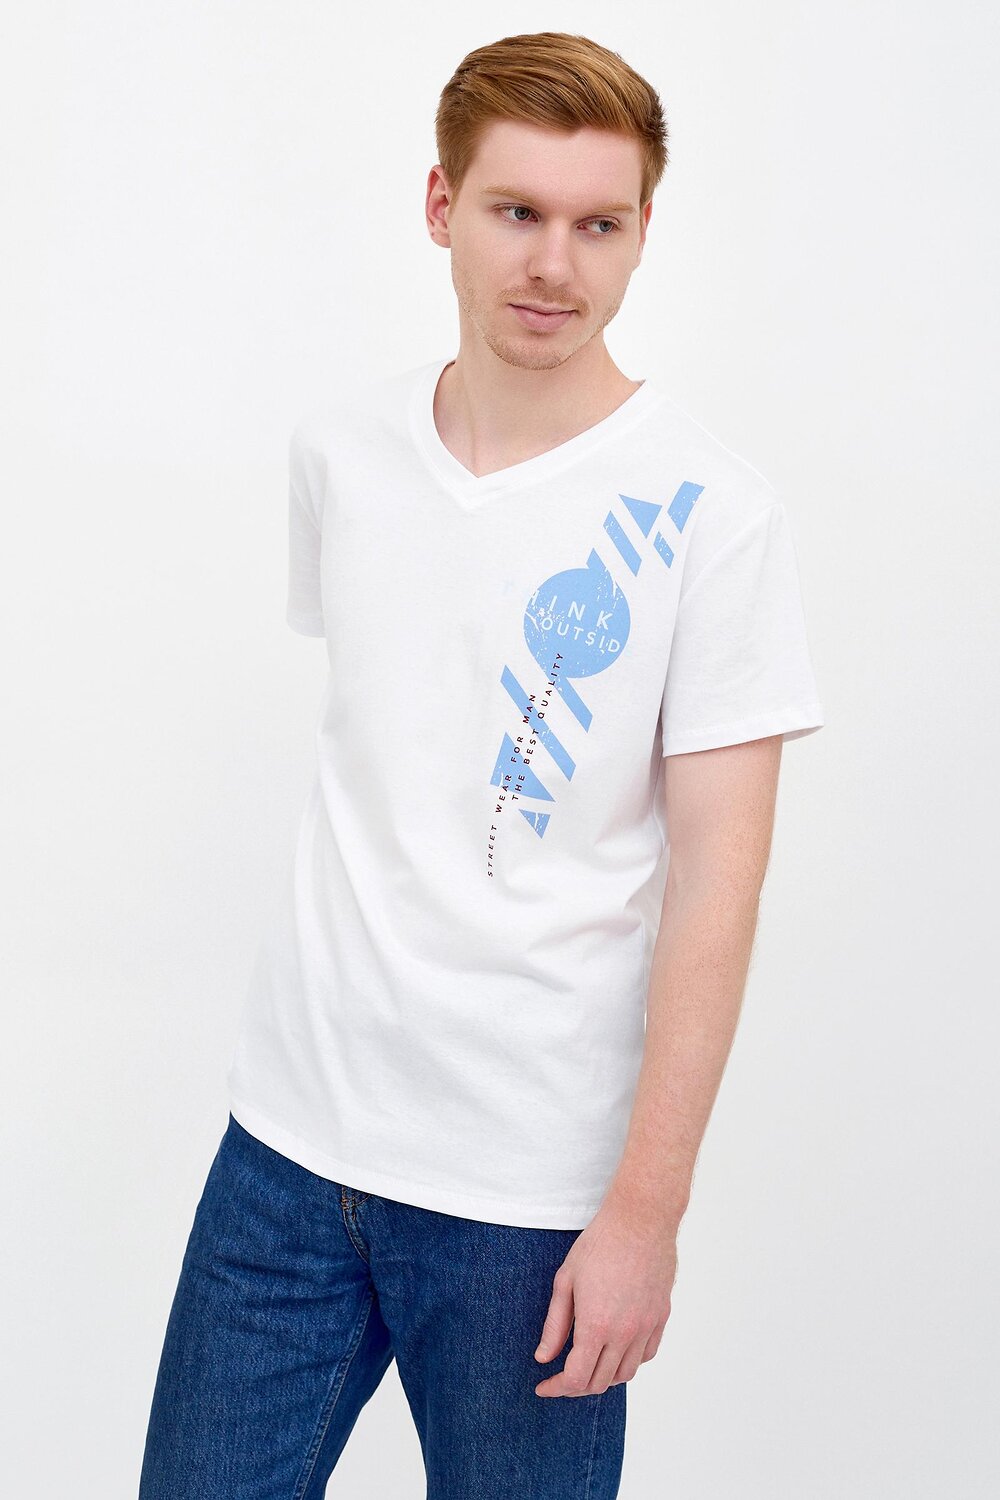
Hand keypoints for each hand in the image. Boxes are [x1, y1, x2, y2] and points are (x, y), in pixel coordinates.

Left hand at [533, 1192, 677, 1397]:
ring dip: (604, 1377)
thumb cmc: (600, 1244)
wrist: (641, 1220)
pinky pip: (646, 1355)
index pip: (576, 1379)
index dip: (557, 1388)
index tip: (544, 1386)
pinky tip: (616, 1350)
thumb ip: (555, 1324)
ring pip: (626, 1374)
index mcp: (596, 1326)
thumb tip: (544, 1357)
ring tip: (588, 1364)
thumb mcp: (566, 1281)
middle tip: (561, 1376)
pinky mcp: (661, 1317)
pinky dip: (629, 1361)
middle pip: (601, 1383)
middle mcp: (625, 1334)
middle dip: (577, 1386)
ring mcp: (646, 1327)